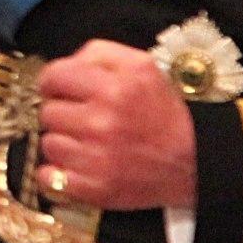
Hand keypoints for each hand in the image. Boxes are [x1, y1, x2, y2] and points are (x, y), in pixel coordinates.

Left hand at [34, 41, 197, 210]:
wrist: (194, 161)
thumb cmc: (165, 114)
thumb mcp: (142, 66)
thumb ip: (100, 53)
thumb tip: (68, 63)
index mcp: (113, 89)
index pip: (53, 77)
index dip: (53, 82)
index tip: (59, 89)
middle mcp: (101, 123)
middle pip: (48, 112)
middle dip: (62, 112)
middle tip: (82, 118)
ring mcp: (97, 159)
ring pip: (49, 144)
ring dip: (63, 142)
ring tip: (86, 142)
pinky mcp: (95, 189)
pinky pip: (50, 177)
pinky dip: (57, 173)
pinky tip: (76, 166)